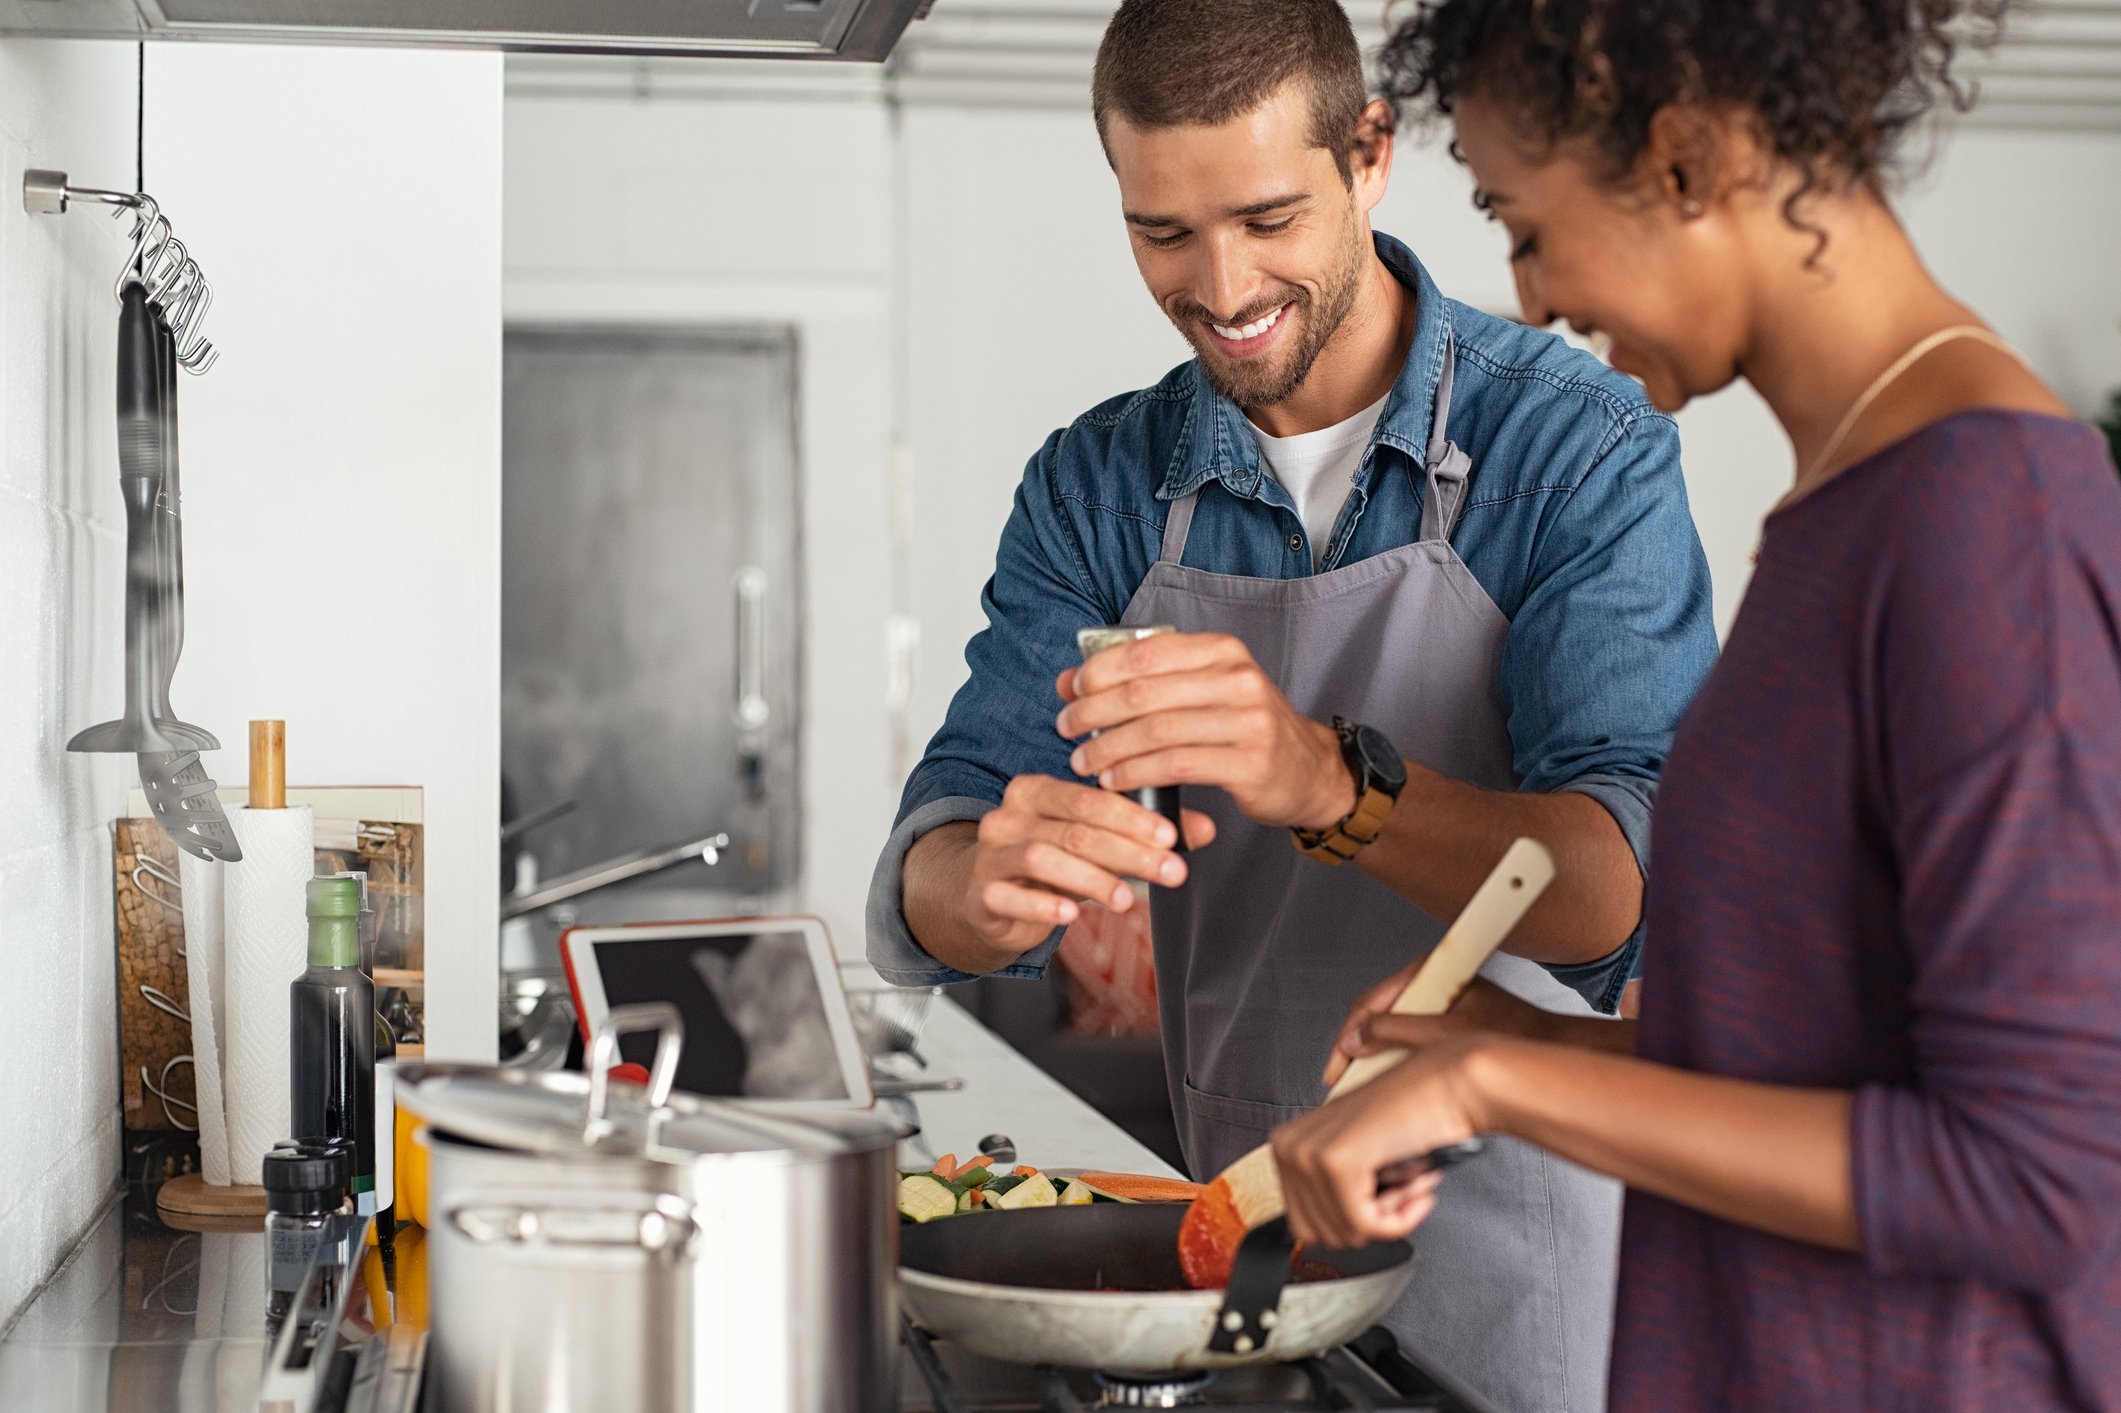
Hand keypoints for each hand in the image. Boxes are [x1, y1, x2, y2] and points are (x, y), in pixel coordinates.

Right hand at [962, 774, 1217, 959]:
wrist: (987, 898)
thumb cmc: (1049, 863)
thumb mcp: (1096, 843)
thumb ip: (1146, 834)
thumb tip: (1206, 830)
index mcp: (1036, 790)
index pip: (1089, 797)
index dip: (1133, 817)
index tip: (1171, 837)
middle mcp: (1008, 814)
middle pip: (1074, 829)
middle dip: (1128, 852)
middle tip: (1170, 872)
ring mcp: (990, 854)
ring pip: (1042, 858)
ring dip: (1091, 879)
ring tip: (1127, 899)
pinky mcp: (981, 893)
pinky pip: (1008, 896)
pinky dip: (1042, 906)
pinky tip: (1072, 914)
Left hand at [1054, 632, 1355, 831]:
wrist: (1309, 770)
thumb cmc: (1243, 729)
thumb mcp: (1199, 692)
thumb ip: (1140, 683)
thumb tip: (1069, 679)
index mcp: (1221, 651)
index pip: (1146, 652)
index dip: (1099, 672)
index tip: (1071, 693)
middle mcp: (1237, 679)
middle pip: (1145, 691)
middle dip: (1094, 712)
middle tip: (1067, 729)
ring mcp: (1247, 721)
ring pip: (1156, 730)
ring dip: (1109, 748)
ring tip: (1083, 761)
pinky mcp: (1249, 763)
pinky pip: (1175, 765)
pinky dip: (1136, 773)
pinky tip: (1115, 781)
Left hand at [1272, 1035, 1491, 1249]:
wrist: (1448, 1086)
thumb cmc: (1412, 1116)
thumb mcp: (1356, 1154)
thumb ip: (1330, 1191)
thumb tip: (1328, 1238)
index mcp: (1286, 1144)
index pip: (1304, 1225)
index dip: (1352, 1223)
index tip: (1383, 1200)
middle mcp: (1288, 1146)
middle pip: (1320, 1235)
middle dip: (1370, 1224)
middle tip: (1403, 1192)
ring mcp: (1308, 1153)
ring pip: (1345, 1233)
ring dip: (1391, 1218)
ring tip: (1412, 1183)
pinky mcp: (1338, 1163)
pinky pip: (1366, 1225)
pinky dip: (1400, 1220)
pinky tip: (1418, 1190)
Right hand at [1323, 972, 1557, 1084]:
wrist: (1550, 1046)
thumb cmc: (1513, 1034)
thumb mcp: (1444, 1035)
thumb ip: (1396, 1033)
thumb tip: (1357, 1039)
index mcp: (1429, 970)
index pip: (1370, 1001)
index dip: (1347, 1037)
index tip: (1337, 1066)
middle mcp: (1431, 980)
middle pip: (1376, 1014)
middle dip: (1356, 1048)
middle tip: (1342, 1079)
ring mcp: (1437, 999)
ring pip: (1390, 1027)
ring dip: (1374, 1055)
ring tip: (1361, 1083)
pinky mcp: (1445, 1017)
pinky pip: (1407, 1035)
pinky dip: (1394, 1057)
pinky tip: (1389, 1078)